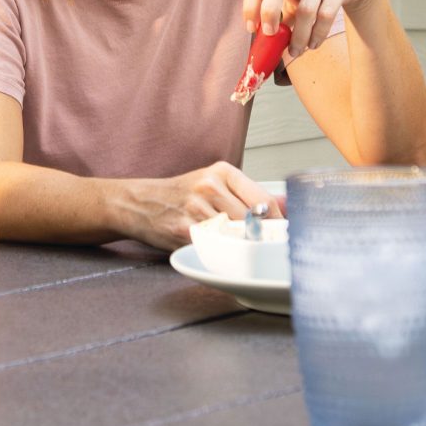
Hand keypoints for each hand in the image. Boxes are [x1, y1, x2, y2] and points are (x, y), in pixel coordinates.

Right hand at [119, 161, 277, 249]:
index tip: (282, 236)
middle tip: (262, 248)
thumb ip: (247, 194)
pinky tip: (219, 253)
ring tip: (238, 250)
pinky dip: (222, 255)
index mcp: (222, 171)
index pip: (264, 201)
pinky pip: (216, 248)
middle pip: (253, 222)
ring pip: (236, 236)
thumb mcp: (213, 183)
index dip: (278, 224)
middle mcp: (210, 186)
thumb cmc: (181, 195)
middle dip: (261, 238)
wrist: (139, 203)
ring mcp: (197, 209)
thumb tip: (287, 205)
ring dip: (242, 248)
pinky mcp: (185, 231)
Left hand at [242, 0, 384, 55]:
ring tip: (295, 51)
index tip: (252, 28)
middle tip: (270, 35)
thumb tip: (265, 40)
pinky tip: (314, 44)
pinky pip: (326, 14)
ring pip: (305, 9)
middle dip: (269, 12)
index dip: (250, 5)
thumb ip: (280, 10)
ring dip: (298, 36)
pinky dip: (318, 33)